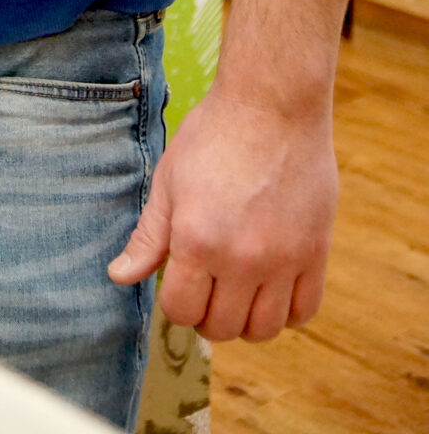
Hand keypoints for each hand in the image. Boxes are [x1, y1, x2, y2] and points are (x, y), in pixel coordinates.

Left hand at [107, 82, 335, 340]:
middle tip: (206, 290)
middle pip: (221, 328)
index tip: (179, 284)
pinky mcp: (316, 253)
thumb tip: (118, 276)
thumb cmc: (213, 136)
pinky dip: (286, 312)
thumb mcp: (169, 180)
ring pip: (264, 330)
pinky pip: (304, 311)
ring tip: (237, 293)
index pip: (181, 310)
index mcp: (197, 241)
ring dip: (245, 321)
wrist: (273, 105)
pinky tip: (271, 288)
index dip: (175, 303)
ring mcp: (283, 260)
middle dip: (206, 316)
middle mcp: (241, 260)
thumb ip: (148, 236)